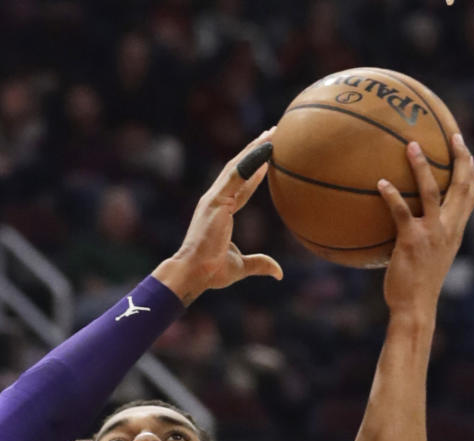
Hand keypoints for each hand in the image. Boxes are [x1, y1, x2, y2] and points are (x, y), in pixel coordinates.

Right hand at [153, 129, 282, 304]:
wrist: (194, 272)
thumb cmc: (212, 272)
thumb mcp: (241, 266)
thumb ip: (260, 264)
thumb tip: (279, 273)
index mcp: (220, 210)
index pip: (242, 187)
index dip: (255, 173)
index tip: (268, 159)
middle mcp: (216, 199)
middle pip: (239, 168)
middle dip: (254, 150)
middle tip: (272, 135)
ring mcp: (215, 197)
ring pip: (238, 166)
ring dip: (254, 148)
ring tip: (272, 134)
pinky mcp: (216, 199)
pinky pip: (236, 174)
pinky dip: (251, 160)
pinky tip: (266, 148)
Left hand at [379, 133, 473, 317]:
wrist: (415, 307)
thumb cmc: (418, 285)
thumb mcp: (430, 257)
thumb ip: (428, 236)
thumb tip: (411, 220)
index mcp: (455, 232)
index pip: (470, 196)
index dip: (471, 171)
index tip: (466, 151)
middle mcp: (448, 229)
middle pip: (461, 186)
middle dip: (461, 159)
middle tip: (454, 136)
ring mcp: (431, 234)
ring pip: (431, 192)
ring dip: (422, 166)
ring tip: (411, 145)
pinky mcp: (411, 241)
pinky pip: (401, 211)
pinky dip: (391, 196)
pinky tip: (380, 183)